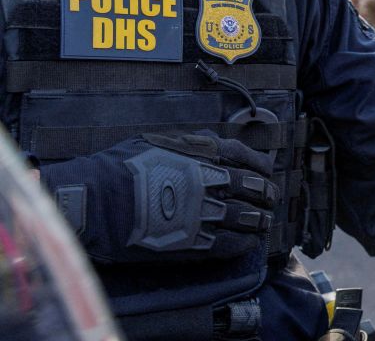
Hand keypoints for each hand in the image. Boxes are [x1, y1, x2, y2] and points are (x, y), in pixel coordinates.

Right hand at [40, 132, 277, 262]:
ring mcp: (206, 213)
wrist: (95, 201)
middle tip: (268, 200)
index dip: (263, 169)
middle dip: (266, 195)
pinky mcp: (195, 242)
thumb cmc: (120, 167)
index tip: (265, 174)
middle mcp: (213, 181)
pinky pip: (232, 244)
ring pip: (250, 218)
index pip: (251, 160)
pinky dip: (245, 243)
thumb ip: (192, 142)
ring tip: (262, 222)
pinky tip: (247, 243)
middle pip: (256, 190)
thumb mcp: (160, 141)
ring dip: (260, 220)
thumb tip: (214, 141)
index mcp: (206, 154)